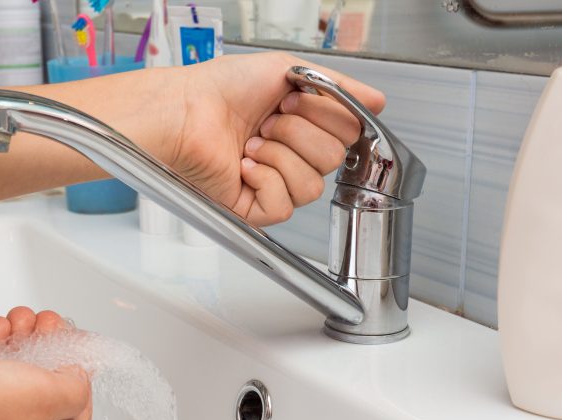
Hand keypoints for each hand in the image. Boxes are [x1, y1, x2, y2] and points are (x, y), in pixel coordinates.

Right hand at [0, 307, 89, 419]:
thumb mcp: (45, 396)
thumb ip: (73, 388)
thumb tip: (77, 379)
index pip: (76, 418)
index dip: (83, 380)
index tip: (77, 350)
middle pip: (42, 393)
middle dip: (49, 350)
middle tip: (48, 323)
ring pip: (10, 378)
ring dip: (21, 342)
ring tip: (21, 318)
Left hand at [159, 52, 385, 225]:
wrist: (184, 111)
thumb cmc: (220, 88)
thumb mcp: (288, 70)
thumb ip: (339, 87)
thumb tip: (377, 100)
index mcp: (302, 124)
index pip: (348, 133)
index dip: (324, 116)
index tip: (292, 99)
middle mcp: (290, 155)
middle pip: (334, 159)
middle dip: (299, 133)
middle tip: (267, 121)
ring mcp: (272, 184)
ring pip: (312, 186)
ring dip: (280, 156)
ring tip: (251, 143)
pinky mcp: (253, 208)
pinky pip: (284, 206)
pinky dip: (265, 181)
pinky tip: (244, 166)